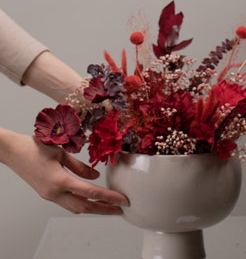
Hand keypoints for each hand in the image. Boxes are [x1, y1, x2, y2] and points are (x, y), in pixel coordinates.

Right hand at [0, 128, 128, 213]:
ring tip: (109, 206)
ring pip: (76, 208)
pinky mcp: (47, 194)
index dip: (110, 197)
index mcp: (60, 180)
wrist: (12, 151)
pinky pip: (68, 203)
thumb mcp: (62, 153)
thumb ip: (81, 167)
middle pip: (85, 207)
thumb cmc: (35, 146)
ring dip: (94, 208)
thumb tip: (96, 177)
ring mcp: (49, 196)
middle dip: (105, 209)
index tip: (123, 200)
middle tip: (120, 209)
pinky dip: (82, 203)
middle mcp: (54, 193)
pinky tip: (91, 200)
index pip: (91, 192)